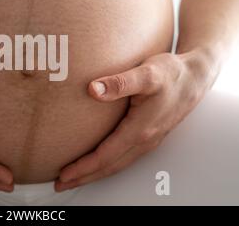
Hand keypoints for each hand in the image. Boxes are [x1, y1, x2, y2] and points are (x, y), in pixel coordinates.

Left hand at [56, 51, 213, 191]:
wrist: (195, 77)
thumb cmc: (172, 74)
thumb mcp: (146, 73)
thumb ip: (119, 83)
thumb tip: (93, 89)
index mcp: (140, 130)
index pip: (105, 156)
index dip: (83, 167)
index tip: (64, 173)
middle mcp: (144, 140)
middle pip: (109, 166)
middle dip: (84, 177)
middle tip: (61, 183)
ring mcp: (148, 140)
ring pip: (117, 164)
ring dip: (95, 173)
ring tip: (75, 178)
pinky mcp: (149, 135)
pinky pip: (124, 157)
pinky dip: (107, 164)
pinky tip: (99, 162)